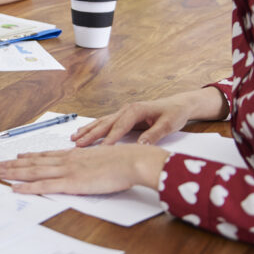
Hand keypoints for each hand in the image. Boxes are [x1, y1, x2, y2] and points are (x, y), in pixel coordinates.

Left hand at [0, 144, 170, 194]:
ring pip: (34, 171)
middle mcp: (67, 160)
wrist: (132, 161)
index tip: (17, 155)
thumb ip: (91, 164)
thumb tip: (87, 169)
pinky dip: (27, 187)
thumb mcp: (103, 159)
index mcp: (75, 155)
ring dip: (14, 172)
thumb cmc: (124, 162)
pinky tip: (15, 188)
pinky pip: (44, 185)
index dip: (30, 156)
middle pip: (35, 162)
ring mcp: (67, 171)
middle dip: (15, 164)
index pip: (47, 155)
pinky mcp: (71, 183)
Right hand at [71, 88, 226, 146]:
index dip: (110, 138)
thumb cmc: (174, 114)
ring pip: (101, 122)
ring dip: (88, 131)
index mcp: (136, 110)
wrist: (178, 104)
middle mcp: (126, 109)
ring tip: (74, 139)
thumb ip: (154, 135)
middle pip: (105, 123)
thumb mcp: (168, 124)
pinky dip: (93, 128)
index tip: (102, 149)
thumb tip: (141, 146)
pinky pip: (105, 123)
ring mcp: (123, 112)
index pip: (120, 126)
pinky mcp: (123, 117)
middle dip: (91, 134)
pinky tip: (84, 133)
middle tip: (78, 144)